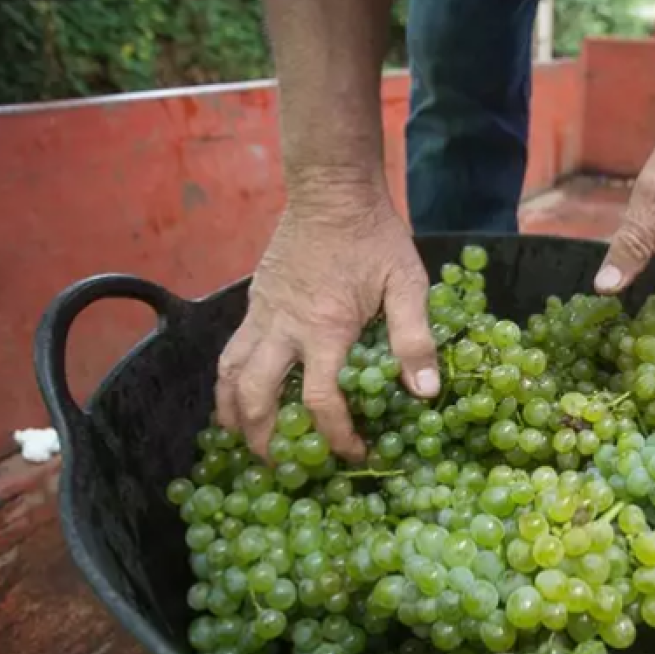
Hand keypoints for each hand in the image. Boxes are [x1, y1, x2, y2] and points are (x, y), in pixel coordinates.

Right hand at [215, 183, 439, 460]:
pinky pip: (231, 350)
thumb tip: (425, 392)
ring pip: (229, 375)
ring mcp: (263, 314)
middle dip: (265, 438)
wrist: (332, 190)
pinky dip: (229, 381)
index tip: (353, 453)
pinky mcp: (254, 301)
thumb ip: (414, 338)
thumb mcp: (407, 284)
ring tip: (243, 440)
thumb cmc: (375, 237)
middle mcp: (284, 327)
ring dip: (233, 414)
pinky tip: (240, 393)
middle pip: (256, 397)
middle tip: (282, 463)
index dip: (336, 435)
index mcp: (325, 329)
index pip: (321, 400)